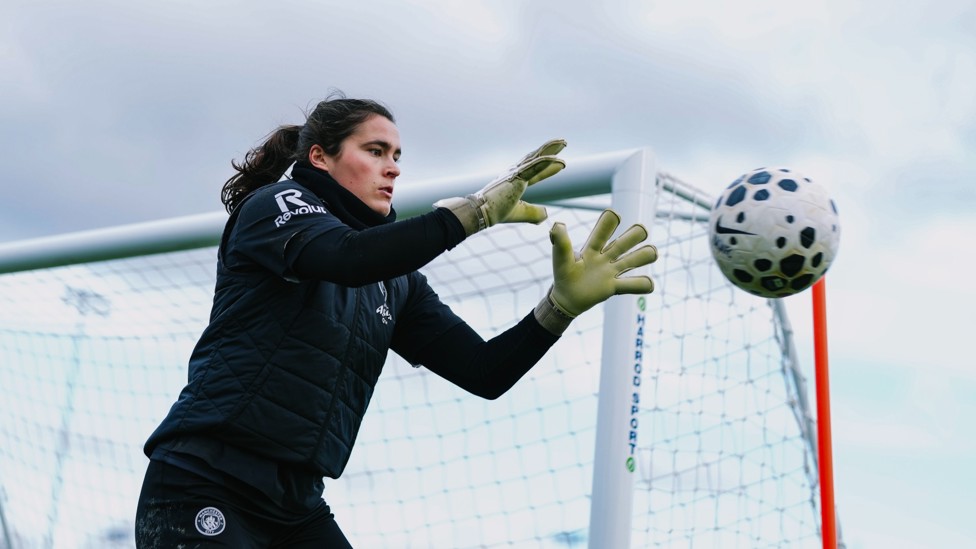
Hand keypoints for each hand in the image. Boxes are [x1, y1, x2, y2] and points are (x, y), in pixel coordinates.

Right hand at [435, 139, 566, 235]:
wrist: (481, 212)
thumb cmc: (495, 212)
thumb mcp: (520, 213)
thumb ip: (533, 213)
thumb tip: (546, 214)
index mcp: (515, 180)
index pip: (536, 171)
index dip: (548, 167)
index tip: (560, 163)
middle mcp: (515, 173)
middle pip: (537, 158)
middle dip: (550, 150)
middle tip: (563, 142)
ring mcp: (516, 173)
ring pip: (537, 156)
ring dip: (551, 148)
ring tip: (563, 142)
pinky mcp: (517, 176)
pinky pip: (535, 166)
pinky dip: (547, 161)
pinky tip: (559, 159)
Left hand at [535, 209, 657, 333]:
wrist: (566, 299)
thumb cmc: (563, 275)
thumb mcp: (561, 259)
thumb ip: (561, 243)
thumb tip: (557, 225)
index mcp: (593, 247)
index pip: (605, 228)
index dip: (611, 220)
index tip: (614, 216)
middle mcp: (606, 256)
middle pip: (627, 240)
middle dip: (637, 233)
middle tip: (641, 231)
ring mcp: (612, 271)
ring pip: (636, 259)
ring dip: (646, 254)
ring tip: (651, 253)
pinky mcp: (615, 287)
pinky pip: (634, 285)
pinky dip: (644, 284)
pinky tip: (648, 284)